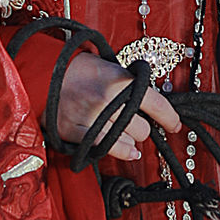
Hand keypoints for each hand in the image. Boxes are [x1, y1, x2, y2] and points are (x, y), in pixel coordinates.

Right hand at [48, 54, 180, 167]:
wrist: (44, 73)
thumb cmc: (79, 70)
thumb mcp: (110, 68)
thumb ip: (130, 86)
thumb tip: (152, 107)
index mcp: (120, 81)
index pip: (156, 103)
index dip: (170, 117)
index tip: (175, 125)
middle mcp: (109, 101)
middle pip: (143, 129)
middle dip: (140, 127)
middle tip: (131, 121)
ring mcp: (92, 118)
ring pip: (129, 142)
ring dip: (128, 139)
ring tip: (119, 130)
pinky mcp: (76, 132)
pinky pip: (107, 150)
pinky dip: (120, 151)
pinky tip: (126, 151)